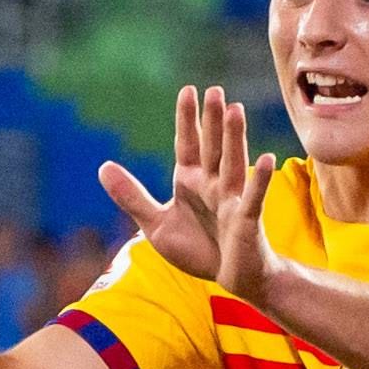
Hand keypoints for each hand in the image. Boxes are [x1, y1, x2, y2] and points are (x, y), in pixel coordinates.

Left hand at [95, 85, 273, 303]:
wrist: (230, 278)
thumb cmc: (199, 250)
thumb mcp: (156, 225)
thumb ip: (131, 196)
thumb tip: (102, 166)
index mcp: (190, 182)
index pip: (188, 144)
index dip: (187, 119)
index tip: (188, 91)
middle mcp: (212, 185)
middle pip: (212, 147)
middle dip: (212, 121)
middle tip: (215, 91)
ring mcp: (231, 200)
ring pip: (231, 163)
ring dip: (234, 138)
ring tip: (236, 110)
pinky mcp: (246, 220)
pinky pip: (252, 197)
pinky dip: (258, 180)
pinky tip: (265, 159)